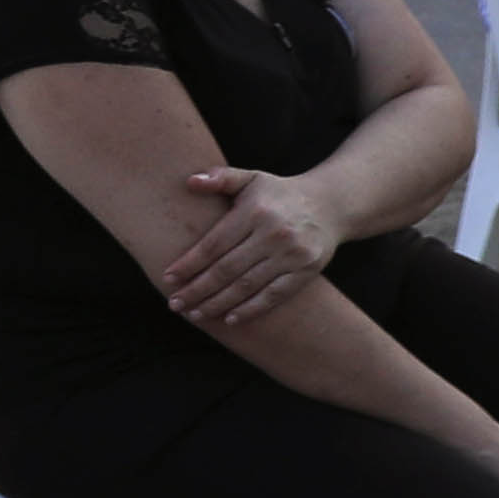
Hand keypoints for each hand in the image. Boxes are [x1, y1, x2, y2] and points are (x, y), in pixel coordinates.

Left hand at [158, 167, 345, 326]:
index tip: (168, 278)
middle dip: (198, 289)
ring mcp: (292, 255)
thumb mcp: (251, 177)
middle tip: (175, 304)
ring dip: (218, 304)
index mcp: (254, 211)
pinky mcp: (306, 272)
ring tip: (195, 314)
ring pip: (247, 286)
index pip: (215, 243)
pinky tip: (230, 320)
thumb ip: (220, 177)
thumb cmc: (278, 193)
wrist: (330, 205)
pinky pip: (274, 295)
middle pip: (227, 269)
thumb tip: (189, 181)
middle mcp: (273, 234)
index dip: (190, 263)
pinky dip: (252, 309)